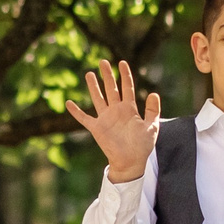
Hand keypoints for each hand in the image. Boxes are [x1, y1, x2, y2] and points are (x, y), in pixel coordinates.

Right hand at [65, 59, 159, 182]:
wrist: (131, 162)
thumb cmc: (142, 146)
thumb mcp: (152, 126)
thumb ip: (152, 110)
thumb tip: (153, 93)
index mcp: (130, 109)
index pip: (127, 88)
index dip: (125, 75)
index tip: (122, 62)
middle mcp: (116, 111)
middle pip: (111, 89)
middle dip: (107, 75)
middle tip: (103, 61)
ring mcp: (105, 118)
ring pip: (98, 98)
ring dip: (93, 87)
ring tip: (88, 73)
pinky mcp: (97, 128)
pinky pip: (84, 118)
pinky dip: (76, 111)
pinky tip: (69, 103)